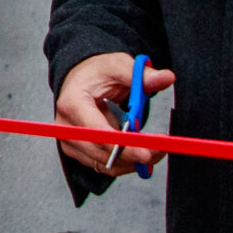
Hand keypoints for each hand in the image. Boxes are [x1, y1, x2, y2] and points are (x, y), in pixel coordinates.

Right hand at [55, 53, 177, 175]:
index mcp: (72, 104)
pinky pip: (106, 166)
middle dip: (133, 155)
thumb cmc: (98, 74)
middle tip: (161, 148)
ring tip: (157, 149)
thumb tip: (166, 78)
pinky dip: (127, 163)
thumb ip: (141, 75)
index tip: (147, 152)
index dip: (122, 145)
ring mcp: (71, 142)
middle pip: (101, 152)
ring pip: (105, 164)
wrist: (82, 81)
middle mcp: (66, 127)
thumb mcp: (118, 66)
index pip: (96, 132)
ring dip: (133, 161)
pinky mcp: (81, 153)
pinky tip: (143, 153)